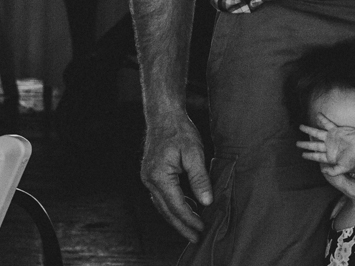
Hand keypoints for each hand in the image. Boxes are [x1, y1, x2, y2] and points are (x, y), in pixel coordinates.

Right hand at [140, 108, 211, 240]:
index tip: (203, 229)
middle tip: (197, 238)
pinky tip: (188, 208)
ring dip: (178, 218)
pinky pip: (162, 196)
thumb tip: (206, 202)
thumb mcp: (195, 153)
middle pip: (167, 211)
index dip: (190, 220)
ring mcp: (148, 177)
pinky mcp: (151, 174)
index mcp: (159, 176)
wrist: (163, 115)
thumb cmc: (179, 131)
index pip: (176, 206)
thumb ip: (200, 179)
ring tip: (194, 228)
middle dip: (182, 226)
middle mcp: (150, 180)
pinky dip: (174, 205)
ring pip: (163, 206)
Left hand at [297, 121, 354, 176]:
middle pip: (314, 145)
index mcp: (330, 156)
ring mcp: (331, 137)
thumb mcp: (343, 168)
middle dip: (305, 144)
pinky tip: (316, 115)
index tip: (302, 155)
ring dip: (308, 130)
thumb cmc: (354, 157)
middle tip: (297, 143)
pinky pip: (327, 123)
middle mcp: (329, 146)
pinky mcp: (335, 130)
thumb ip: (333, 171)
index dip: (309, 156)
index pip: (317, 156)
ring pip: (317, 133)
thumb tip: (322, 171)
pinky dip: (322, 119)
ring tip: (300, 127)